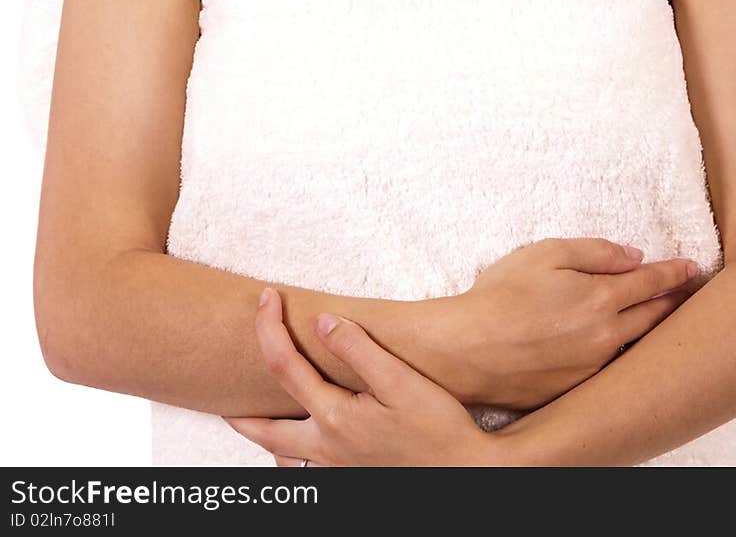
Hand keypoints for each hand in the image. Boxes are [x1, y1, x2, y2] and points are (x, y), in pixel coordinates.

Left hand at [223, 287, 495, 467]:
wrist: (467, 477)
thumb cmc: (439, 429)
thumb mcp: (401, 380)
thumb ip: (359, 349)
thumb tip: (323, 321)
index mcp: (334, 418)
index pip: (284, 366)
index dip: (270, 327)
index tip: (267, 297)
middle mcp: (325, 450)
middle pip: (263, 430)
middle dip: (239, 412)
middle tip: (224, 397)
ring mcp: (336, 472)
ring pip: (283, 459)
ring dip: (266, 439)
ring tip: (258, 421)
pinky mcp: (352, 483)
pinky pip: (308, 474)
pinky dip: (294, 460)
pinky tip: (303, 449)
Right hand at [461, 237, 698, 408]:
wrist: (467, 351)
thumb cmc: (501, 295)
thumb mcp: (545, 253)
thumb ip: (594, 251)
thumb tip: (633, 256)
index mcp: (601, 298)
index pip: (651, 283)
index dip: (674, 273)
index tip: (692, 267)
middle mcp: (606, 337)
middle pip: (654, 318)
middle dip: (676, 302)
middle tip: (693, 293)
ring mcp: (593, 369)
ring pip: (637, 347)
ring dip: (656, 331)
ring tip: (668, 319)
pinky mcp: (577, 390)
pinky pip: (612, 369)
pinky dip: (626, 354)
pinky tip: (626, 349)